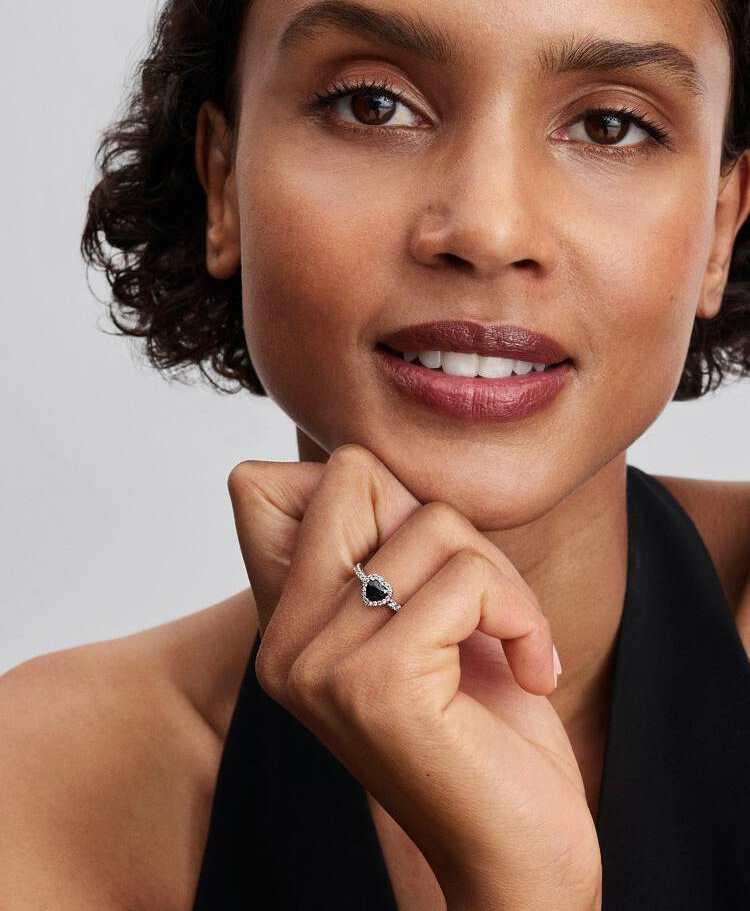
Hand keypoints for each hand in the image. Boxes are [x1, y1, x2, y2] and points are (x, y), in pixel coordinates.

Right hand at [228, 444, 601, 909]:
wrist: (513, 851)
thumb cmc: (478, 726)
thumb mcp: (418, 613)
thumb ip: (381, 538)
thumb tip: (360, 455)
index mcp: (282, 624)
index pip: (261, 482)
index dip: (364, 497)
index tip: (418, 573)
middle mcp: (283, 642)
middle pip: (353, 472)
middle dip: (440, 521)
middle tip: (474, 598)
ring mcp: (320, 663)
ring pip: (432, 523)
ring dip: (500, 578)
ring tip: (506, 643)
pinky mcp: (377, 682)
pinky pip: (470, 579)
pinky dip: (524, 616)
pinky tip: (530, 671)